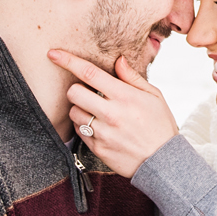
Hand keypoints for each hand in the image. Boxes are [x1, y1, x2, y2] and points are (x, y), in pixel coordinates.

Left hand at [47, 48, 179, 175]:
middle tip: (88, 92)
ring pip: (73, 112)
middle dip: (77, 88)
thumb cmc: (160, 124)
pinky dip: (83, 125)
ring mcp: (102, 132)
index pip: (89, 73)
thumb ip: (132, 77)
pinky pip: (78, 131)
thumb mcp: (154, 96)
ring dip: (79, 108)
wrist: (163, 161)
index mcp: (125, 96)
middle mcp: (111, 113)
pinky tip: (98, 126)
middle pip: (73, 92)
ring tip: (95, 111)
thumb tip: (118, 60)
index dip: (68, 60)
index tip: (53, 54)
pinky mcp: (97, 148)